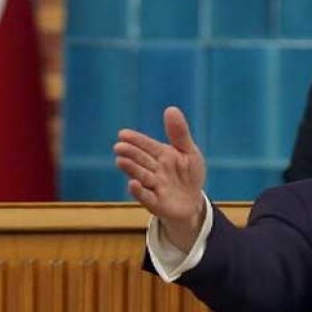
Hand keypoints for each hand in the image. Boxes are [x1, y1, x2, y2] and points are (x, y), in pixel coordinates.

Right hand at [114, 106, 205, 250]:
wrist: (192, 202)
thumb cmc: (189, 175)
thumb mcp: (189, 152)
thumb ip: (179, 133)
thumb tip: (171, 108)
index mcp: (162, 155)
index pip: (147, 145)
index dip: (136, 140)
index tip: (123, 134)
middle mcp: (155, 170)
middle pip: (142, 160)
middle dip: (131, 153)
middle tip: (119, 146)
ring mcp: (154, 187)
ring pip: (142, 176)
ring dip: (131, 169)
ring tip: (121, 161)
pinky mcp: (156, 203)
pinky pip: (146, 197)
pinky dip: (139, 192)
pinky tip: (133, 184)